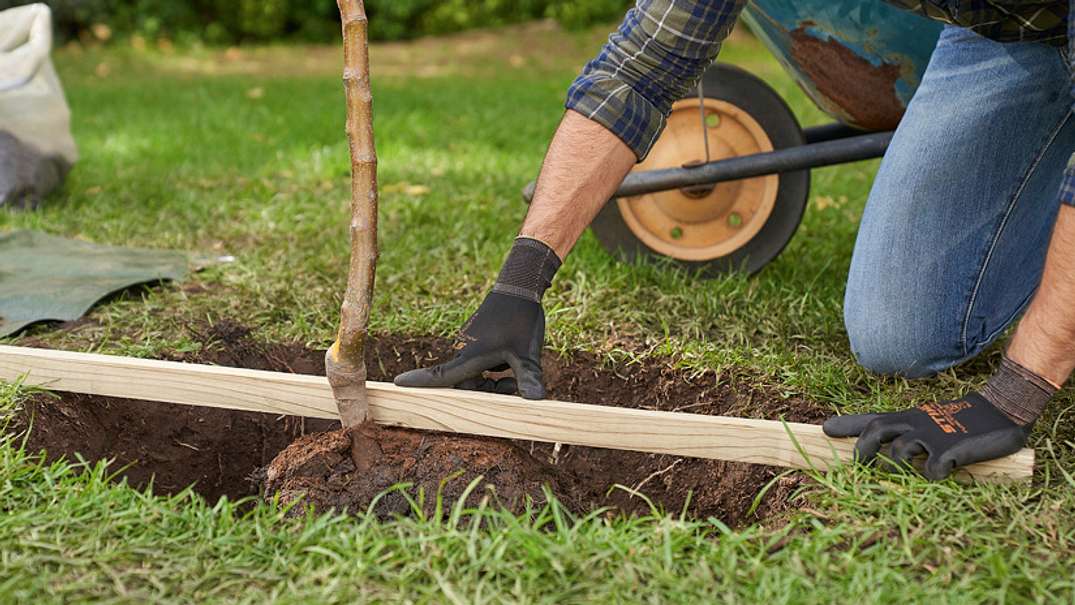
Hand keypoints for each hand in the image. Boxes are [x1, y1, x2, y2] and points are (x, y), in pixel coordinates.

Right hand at [393, 291, 545, 398]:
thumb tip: (536, 401)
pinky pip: (480, 361)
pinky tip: (512, 358)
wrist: (520, 287)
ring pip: (475, 374)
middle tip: (514, 385)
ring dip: (493, 380)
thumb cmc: (520, 319)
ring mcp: (470, 344)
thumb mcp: (527, 353)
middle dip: (487, 391)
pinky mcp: (478, 338)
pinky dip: (494, 367)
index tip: (398, 383)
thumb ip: (529, 378)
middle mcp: (465, 351)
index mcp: (470, 357)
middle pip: (465, 384)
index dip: (419, 382)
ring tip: (517, 372)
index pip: (441, 376)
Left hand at [822, 393, 1029, 479]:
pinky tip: (937, 476)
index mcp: (908, 417)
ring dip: (893, 469)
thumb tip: (887, 447)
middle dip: (863, 451)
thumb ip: (909, 430)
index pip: (871, 419)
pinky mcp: (951, 449)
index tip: (825, 428)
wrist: (1001, 409)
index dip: (848, 424)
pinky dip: (930, 477)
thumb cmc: (962, 418)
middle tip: (860, 468)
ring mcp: (932, 435)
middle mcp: (915, 423)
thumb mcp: (928, 418)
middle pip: (876, 432)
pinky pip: (932, 469)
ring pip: (899, 453)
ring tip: (898, 478)